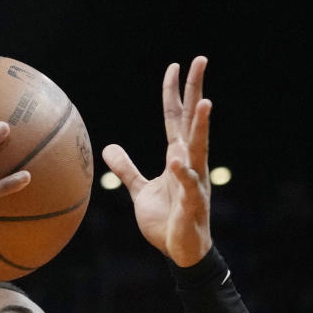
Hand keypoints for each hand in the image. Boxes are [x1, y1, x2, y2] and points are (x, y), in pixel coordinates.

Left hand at [102, 57, 212, 266]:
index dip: (175, 93)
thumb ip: (127, 169)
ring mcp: (193, 182)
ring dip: (200, 126)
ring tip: (204, 103)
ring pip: (198, 149)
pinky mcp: (191, 205)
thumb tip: (108, 148)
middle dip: (196, 91)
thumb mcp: (140, 191)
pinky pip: (188, 187)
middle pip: (191, 122)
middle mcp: (190, 163)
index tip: (176, 66)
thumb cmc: (166, 221)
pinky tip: (177, 160)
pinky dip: (184, 174)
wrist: (181, 252)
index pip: (176, 118)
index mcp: (178, 157)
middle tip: (200, 60)